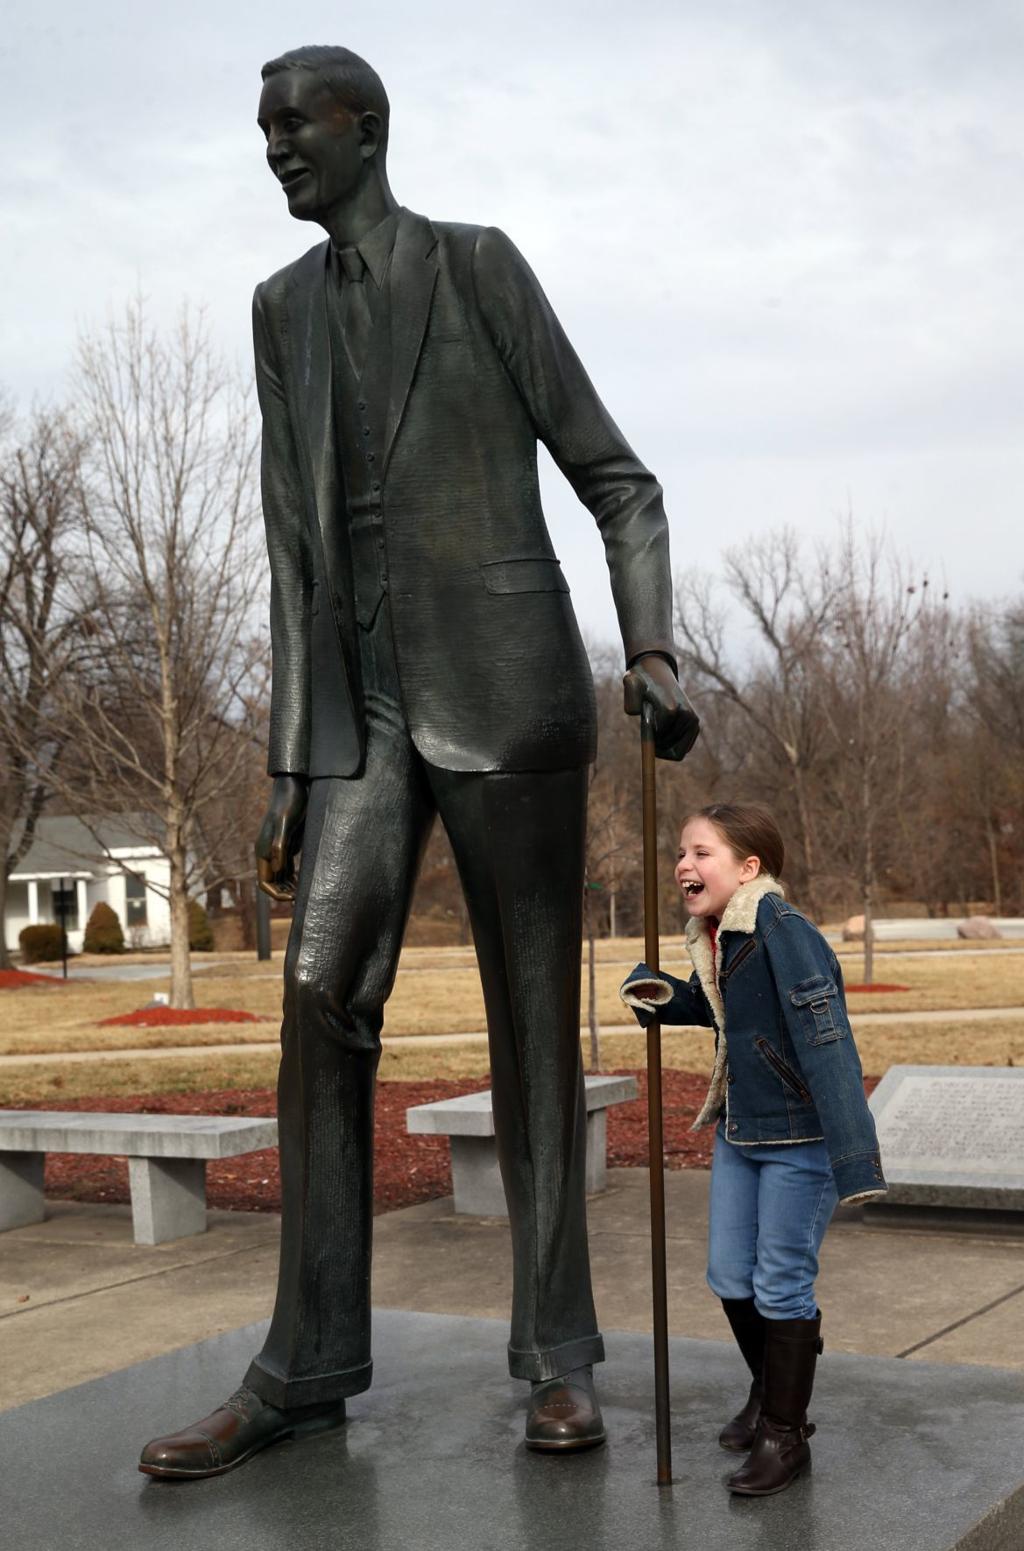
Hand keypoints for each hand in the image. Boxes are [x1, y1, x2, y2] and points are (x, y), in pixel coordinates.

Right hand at [255, 774, 309, 901]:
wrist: (294, 787)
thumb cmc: (289, 804)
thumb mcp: (284, 823)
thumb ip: (279, 845)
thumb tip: (278, 867)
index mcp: (263, 851)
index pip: (264, 882)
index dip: (276, 893)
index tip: (292, 897)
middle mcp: (269, 853)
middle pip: (273, 882)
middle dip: (285, 892)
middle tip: (303, 898)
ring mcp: (279, 850)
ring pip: (282, 877)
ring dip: (291, 887)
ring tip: (306, 893)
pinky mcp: (289, 845)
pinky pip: (289, 868)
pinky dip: (296, 877)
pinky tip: (308, 881)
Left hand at [622, 654, 699, 760]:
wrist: (657, 672)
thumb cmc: (641, 681)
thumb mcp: (630, 684)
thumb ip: (631, 700)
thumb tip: (637, 713)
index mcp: (670, 709)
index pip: (659, 740)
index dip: (650, 738)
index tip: (647, 724)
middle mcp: (687, 715)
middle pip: (669, 749)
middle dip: (658, 744)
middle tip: (653, 726)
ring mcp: (693, 720)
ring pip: (678, 752)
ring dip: (665, 745)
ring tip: (659, 727)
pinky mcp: (696, 724)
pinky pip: (683, 749)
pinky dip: (673, 746)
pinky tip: (667, 730)